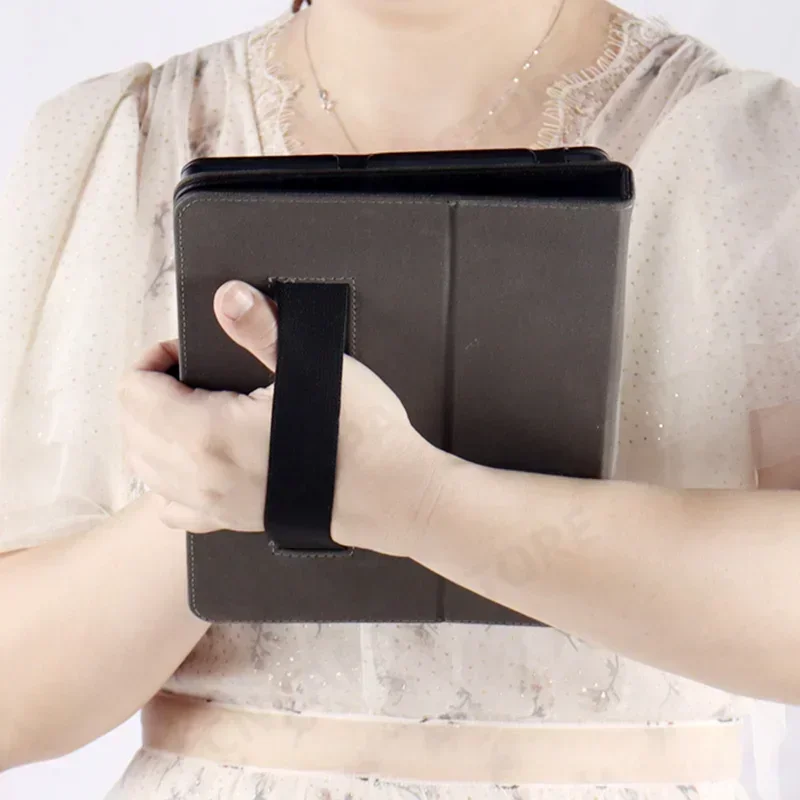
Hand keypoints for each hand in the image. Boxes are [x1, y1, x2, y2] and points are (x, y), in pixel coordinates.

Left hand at [117, 280, 444, 556]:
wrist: (390, 493)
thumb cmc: (358, 434)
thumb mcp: (311, 367)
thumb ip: (260, 330)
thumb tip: (228, 296)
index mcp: (206, 434)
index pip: (134, 392)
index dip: (154, 360)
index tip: (187, 351)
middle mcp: (198, 476)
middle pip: (131, 430)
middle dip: (150, 393)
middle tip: (192, 375)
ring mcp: (212, 504)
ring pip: (144, 470)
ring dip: (153, 433)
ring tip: (190, 410)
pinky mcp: (231, 521)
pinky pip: (173, 507)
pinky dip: (169, 480)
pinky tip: (197, 461)